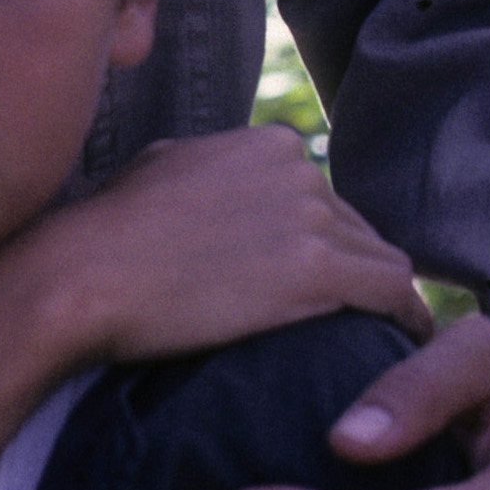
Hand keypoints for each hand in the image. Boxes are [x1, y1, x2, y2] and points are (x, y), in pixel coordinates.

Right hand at [49, 126, 432, 363]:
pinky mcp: (319, 270)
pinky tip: (400, 345)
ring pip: (383, 262)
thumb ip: (216, 171)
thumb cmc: (110, 231)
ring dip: (377, 300)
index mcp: (266, 143)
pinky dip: (404, 320)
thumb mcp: (166, 168)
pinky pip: (394, 294)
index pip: (327, 197)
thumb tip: (228, 187)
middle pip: (358, 228)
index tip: (316, 282)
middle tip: (339, 320)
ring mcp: (311, 216)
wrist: (86, 274)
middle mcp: (298, 168)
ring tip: (373, 341)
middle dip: (352, 270)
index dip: (325, 242)